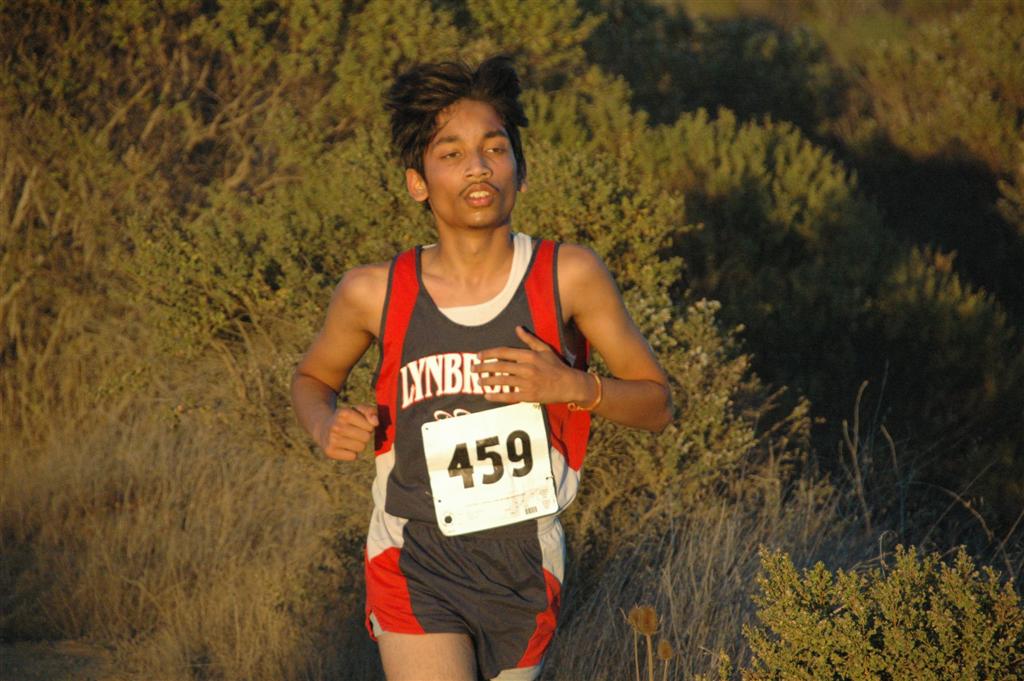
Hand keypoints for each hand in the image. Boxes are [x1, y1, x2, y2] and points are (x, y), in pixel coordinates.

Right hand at [317, 404, 377, 460]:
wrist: (323, 427)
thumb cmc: (346, 419)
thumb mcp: (357, 410)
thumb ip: (370, 412)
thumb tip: (375, 423)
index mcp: (344, 413)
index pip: (370, 426)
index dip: (368, 426)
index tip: (360, 424)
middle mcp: (336, 426)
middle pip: (366, 438)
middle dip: (364, 435)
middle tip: (355, 432)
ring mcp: (332, 439)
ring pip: (360, 447)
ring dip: (359, 444)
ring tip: (350, 439)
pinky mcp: (330, 451)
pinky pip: (353, 456)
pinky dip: (352, 453)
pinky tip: (344, 446)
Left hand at [474, 326, 592, 404]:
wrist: (569, 384)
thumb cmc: (556, 366)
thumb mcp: (544, 349)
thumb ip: (529, 339)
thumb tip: (517, 328)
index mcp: (530, 356)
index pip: (504, 352)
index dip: (489, 354)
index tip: (478, 355)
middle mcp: (527, 368)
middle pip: (500, 367)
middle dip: (484, 367)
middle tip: (473, 368)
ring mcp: (528, 383)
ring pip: (503, 382)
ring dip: (488, 382)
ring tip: (479, 382)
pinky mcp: (530, 396)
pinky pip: (510, 396)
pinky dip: (497, 396)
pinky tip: (487, 396)